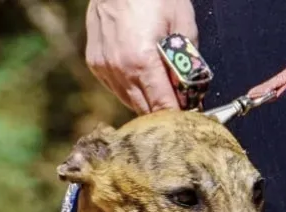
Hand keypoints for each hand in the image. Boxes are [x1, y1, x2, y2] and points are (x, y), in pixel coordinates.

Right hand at [85, 0, 199, 113]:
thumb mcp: (181, 20)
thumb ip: (186, 57)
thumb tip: (188, 83)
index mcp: (142, 61)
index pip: (161, 105)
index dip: (177, 114)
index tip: (189, 116)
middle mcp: (119, 70)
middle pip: (144, 108)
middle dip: (162, 111)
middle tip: (179, 106)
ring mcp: (104, 68)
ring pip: (128, 100)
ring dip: (145, 101)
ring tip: (162, 94)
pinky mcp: (96, 63)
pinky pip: (115, 87)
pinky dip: (130, 89)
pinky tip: (141, 80)